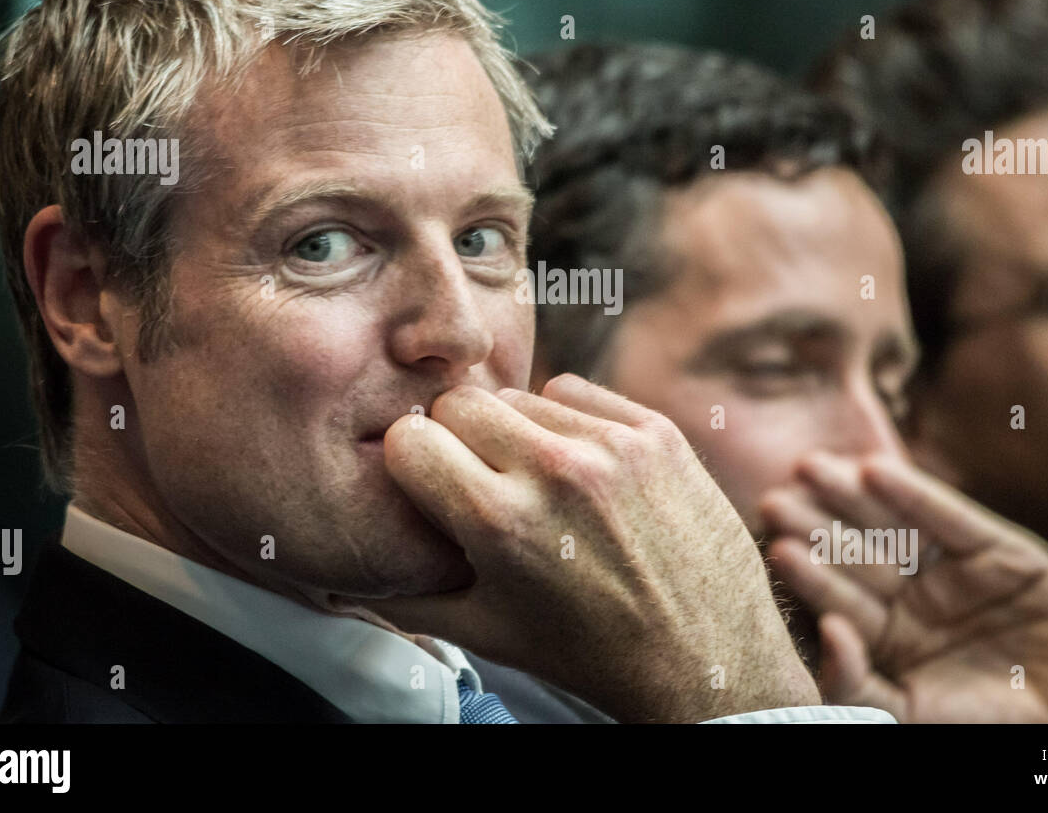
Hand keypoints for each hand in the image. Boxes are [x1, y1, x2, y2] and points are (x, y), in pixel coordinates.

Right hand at [361, 373, 818, 721]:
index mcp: (499, 522)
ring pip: (519, 394)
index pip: (409, 438)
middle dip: (459, 438)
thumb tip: (343, 570)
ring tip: (538, 481)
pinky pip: (575, 390)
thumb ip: (405, 590)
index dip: (412, 463)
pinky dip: (567, 420)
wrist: (705, 657)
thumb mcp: (485, 633)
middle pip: (461, 404)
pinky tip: (581, 466)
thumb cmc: (588, 650)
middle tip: (482, 480)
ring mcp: (612, 445)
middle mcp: (554, 472)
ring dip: (516, 430)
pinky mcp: (655, 430)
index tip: (428, 482)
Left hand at [762, 452, 1047, 722]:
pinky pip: (952, 520)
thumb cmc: (980, 730)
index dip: (808, 571)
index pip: (838, 597)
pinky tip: (875, 470)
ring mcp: (956, 572)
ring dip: (853, 497)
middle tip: (775, 497)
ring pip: (895, 527)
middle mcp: (915, 597)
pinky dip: (916, 495)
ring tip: (811, 468)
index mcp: (885, 634)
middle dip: (817, 525)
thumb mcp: (902, 712)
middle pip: (857, 554)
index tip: (773, 545)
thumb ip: (854, 683)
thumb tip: (824, 634)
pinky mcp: (1002, 552)